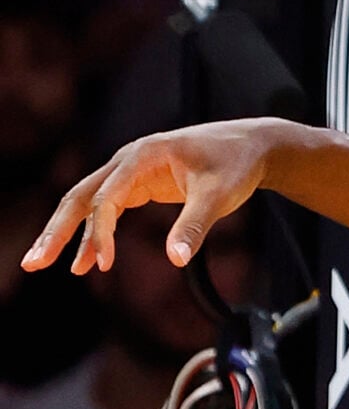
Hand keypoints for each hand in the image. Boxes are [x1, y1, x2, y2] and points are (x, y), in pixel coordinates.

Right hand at [23, 120, 275, 273]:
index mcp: (144, 155)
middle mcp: (130, 159)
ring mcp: (132, 171)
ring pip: (89, 202)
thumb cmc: (237, 164)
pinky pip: (108, 209)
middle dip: (57, 230)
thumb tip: (174, 260)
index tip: (103, 264)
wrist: (254, 145)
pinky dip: (95, 233)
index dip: (100, 232)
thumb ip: (195, 226)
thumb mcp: (220, 195)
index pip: (108, 198)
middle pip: (82, 196)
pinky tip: (87, 260)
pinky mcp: (141, 183)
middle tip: (34, 262)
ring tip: (42, 263)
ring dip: (68, 233)